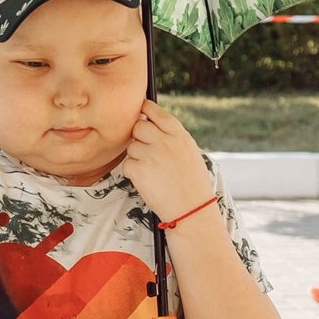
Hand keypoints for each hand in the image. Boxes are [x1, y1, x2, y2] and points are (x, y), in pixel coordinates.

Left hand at [115, 100, 210, 220]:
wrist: (192, 209)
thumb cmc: (192, 183)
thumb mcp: (188, 152)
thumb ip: (171, 137)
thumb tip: (149, 124)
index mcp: (179, 135)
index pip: (156, 112)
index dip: (145, 109)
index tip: (140, 109)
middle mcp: (164, 141)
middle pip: (138, 127)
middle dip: (139, 137)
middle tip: (147, 152)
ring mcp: (150, 155)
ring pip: (131, 146)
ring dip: (137, 157)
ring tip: (152, 172)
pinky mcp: (138, 170)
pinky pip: (126, 164)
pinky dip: (132, 172)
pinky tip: (147, 181)